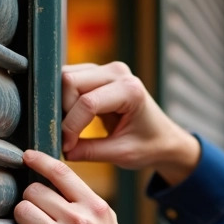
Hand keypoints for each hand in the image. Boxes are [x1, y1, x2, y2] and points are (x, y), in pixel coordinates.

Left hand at [7, 149, 147, 223]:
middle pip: (35, 191)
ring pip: (22, 211)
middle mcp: (79, 220)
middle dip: (30, 201)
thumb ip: (87, 204)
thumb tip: (60, 184)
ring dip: (22, 221)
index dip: (39, 160)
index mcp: (95, 207)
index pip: (61, 172)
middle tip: (36, 214)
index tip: (27, 156)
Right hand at [61, 61, 200, 184]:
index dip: (71, 126)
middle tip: (64, 136)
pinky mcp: (97, 72)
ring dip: (61, 104)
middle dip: (62, 110)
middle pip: (70, 81)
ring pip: (65, 77)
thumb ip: (90, 152)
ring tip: (67, 129)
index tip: (66, 147)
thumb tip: (60, 151)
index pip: (87, 102)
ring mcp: (106, 69)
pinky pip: (69, 79)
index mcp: (130, 90)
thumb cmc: (149, 146)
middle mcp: (117, 72)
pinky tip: (69, 119)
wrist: (163, 137)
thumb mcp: (121, 154)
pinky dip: (63, 99)